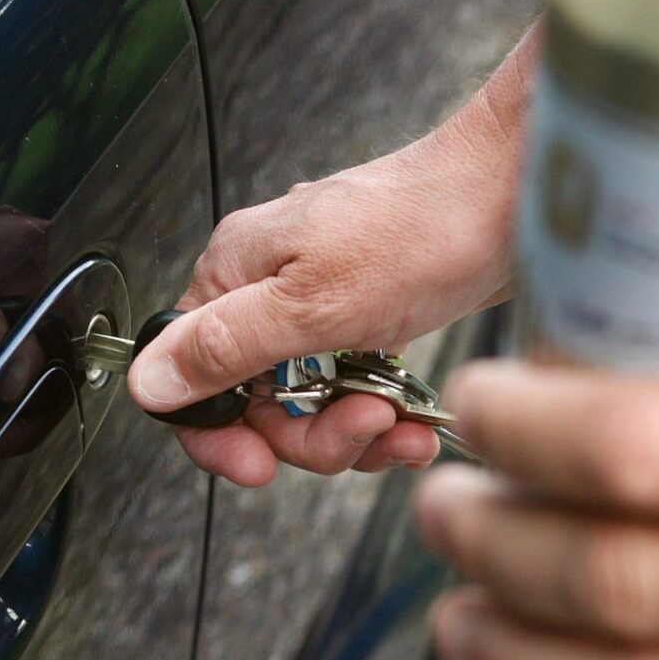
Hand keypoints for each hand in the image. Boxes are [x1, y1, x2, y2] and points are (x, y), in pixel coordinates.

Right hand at [128, 28, 540, 485]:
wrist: (512, 196)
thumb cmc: (420, 227)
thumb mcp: (310, 304)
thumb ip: (222, 347)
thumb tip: (146, 382)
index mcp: (235, 274)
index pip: (189, 374)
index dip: (218, 432)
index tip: (258, 464)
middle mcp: (269, 289)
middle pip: (255, 404)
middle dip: (311, 434)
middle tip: (360, 425)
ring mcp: (320, 306)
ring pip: (309, 405)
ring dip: (356, 430)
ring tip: (399, 423)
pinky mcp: (367, 320)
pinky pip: (353, 390)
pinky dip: (384, 414)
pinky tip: (414, 417)